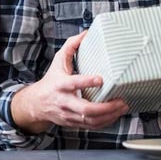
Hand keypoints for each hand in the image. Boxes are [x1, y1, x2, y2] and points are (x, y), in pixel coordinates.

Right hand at [10, 32, 129, 133]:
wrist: (37, 104)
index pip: (74, 83)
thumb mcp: (58, 61)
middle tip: (121, 101)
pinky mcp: (74, 123)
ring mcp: (69, 114)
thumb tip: (85, 34)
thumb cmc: (51, 81)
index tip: (100, 79)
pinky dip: (105, 122)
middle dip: (106, 107)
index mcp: (60, 84)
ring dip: (110, 116)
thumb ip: (71, 47)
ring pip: (91, 121)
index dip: (87, 82)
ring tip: (122, 107)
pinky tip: (115, 115)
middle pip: (86, 109)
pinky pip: (92, 126)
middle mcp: (65, 101)